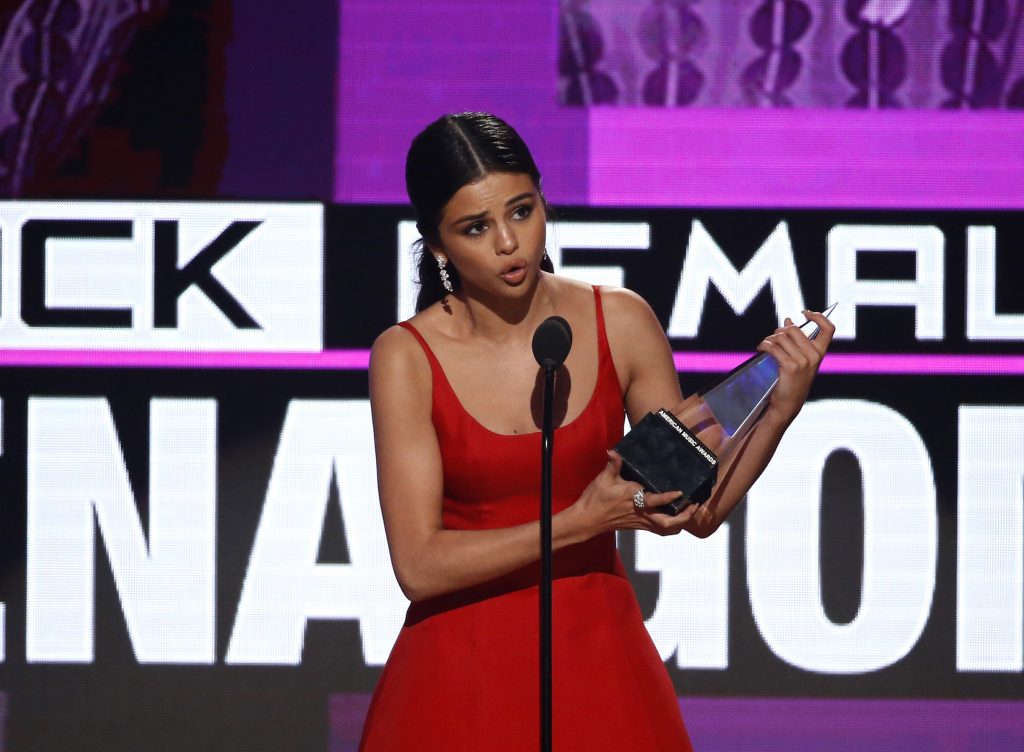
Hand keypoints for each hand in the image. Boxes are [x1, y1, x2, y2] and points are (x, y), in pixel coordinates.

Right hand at [571, 450, 698, 536]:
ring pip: (667, 529)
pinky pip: (660, 530)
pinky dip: (671, 526)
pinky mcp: (639, 526)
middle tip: (694, 504)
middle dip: (685, 516)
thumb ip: (612, 464)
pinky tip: (675, 517)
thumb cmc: (595, 499)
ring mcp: (641, 522)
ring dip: (681, 522)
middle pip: (669, 523)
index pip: (656, 500)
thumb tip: (613, 451)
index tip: (681, 492)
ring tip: (690, 511)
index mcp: (634, 499)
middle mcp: (641, 513)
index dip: (670, 497)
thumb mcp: (603, 479)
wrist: (587, 520)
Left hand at [757, 310, 834, 425]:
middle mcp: (814, 356)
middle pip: (795, 329)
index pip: (829, 329)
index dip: (818, 317)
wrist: (788, 404)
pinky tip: (761, 348)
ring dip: (769, 338)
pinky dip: (764, 345)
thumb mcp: (801, 361)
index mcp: (820, 353)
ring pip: (781, 337)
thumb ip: (797, 342)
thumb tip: (788, 320)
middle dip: (780, 330)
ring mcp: (803, 361)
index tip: (805, 312)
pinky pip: (773, 347)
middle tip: (773, 337)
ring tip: (765, 344)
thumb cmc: (793, 381)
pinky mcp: (790, 366)